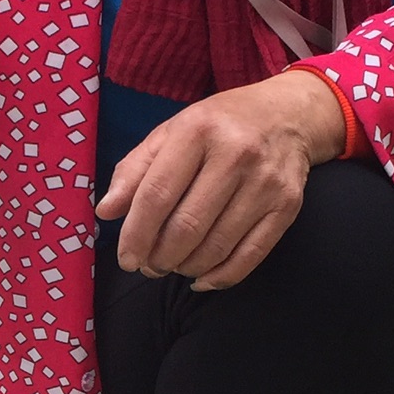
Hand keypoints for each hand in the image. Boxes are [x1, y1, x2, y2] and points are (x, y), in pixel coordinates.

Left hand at [95, 70, 345, 288]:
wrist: (287, 115)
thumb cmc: (217, 126)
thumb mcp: (170, 133)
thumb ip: (134, 170)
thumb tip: (105, 212)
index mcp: (198, 131)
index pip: (157, 194)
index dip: (136, 234)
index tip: (126, 259)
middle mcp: (236, 154)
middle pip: (187, 226)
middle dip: (160, 258)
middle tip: (149, 266)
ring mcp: (265, 182)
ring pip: (217, 247)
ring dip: (186, 267)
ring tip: (173, 266)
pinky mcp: (287, 206)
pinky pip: (250, 256)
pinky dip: (220, 277)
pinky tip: (201, 278)